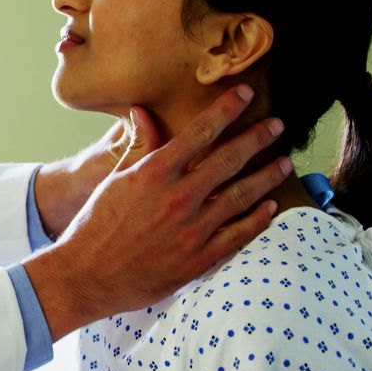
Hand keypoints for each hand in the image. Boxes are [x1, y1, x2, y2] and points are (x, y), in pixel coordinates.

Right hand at [23, 86, 291, 340]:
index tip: (246, 94)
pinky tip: (270, 207)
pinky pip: (238, 235)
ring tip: (284, 163)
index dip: (227, 109)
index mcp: (155, 173)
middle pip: (229, 160)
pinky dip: (258, 219)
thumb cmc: (95, 226)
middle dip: (257, 138)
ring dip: (267, 176)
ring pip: (242, 196)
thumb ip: (138, 147)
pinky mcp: (198, 259)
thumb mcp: (114, 180)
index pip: (200, 132)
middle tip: (278, 125)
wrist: (87, 276)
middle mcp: (178, 198)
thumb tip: (143, 112)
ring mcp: (192, 230)